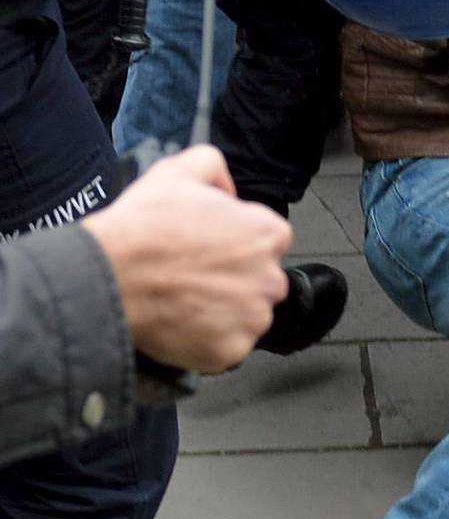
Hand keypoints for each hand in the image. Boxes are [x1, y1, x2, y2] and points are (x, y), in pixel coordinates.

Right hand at [82, 146, 290, 374]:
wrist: (108, 276)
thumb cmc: (143, 227)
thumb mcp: (179, 170)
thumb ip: (214, 168)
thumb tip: (226, 190)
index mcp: (268, 234)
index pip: (267, 242)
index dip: (235, 245)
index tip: (210, 251)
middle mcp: (270, 278)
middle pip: (260, 282)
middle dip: (234, 281)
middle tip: (193, 277)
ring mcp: (251, 319)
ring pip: (245, 317)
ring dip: (221, 313)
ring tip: (183, 300)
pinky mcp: (229, 351)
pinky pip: (224, 348)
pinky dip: (205, 341)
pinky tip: (179, 323)